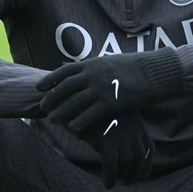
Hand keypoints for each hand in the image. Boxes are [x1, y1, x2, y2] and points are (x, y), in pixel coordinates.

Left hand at [37, 49, 184, 132]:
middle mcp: (93, 75)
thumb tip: (79, 69)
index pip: (64, 72)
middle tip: (42, 107)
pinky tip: (72, 128)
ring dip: (62, 112)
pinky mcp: (111, 102)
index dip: (50, 80)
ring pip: (74, 102)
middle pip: (65, 88)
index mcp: (92, 64)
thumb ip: (93, 68)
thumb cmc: (133, 68)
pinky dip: (79, 121)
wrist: (153, 72)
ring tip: (52, 120)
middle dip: (52, 98)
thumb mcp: (109, 62)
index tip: (39, 88)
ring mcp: (101, 88)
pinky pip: (90, 114)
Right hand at [79, 110, 154, 188]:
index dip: (147, 166)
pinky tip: (108, 184)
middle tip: (128, 182)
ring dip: (123, 176)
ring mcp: (120, 133)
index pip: (149, 148)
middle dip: (136, 173)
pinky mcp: (105, 138)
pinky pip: (111, 164)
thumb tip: (129, 162)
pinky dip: (111, 177)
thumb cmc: (96, 115)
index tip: (142, 177)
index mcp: (138, 123)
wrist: (78, 102)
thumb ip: (125, 136)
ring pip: (127, 162)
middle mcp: (132, 128)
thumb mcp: (117, 120)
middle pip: (140, 157)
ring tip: (115, 182)